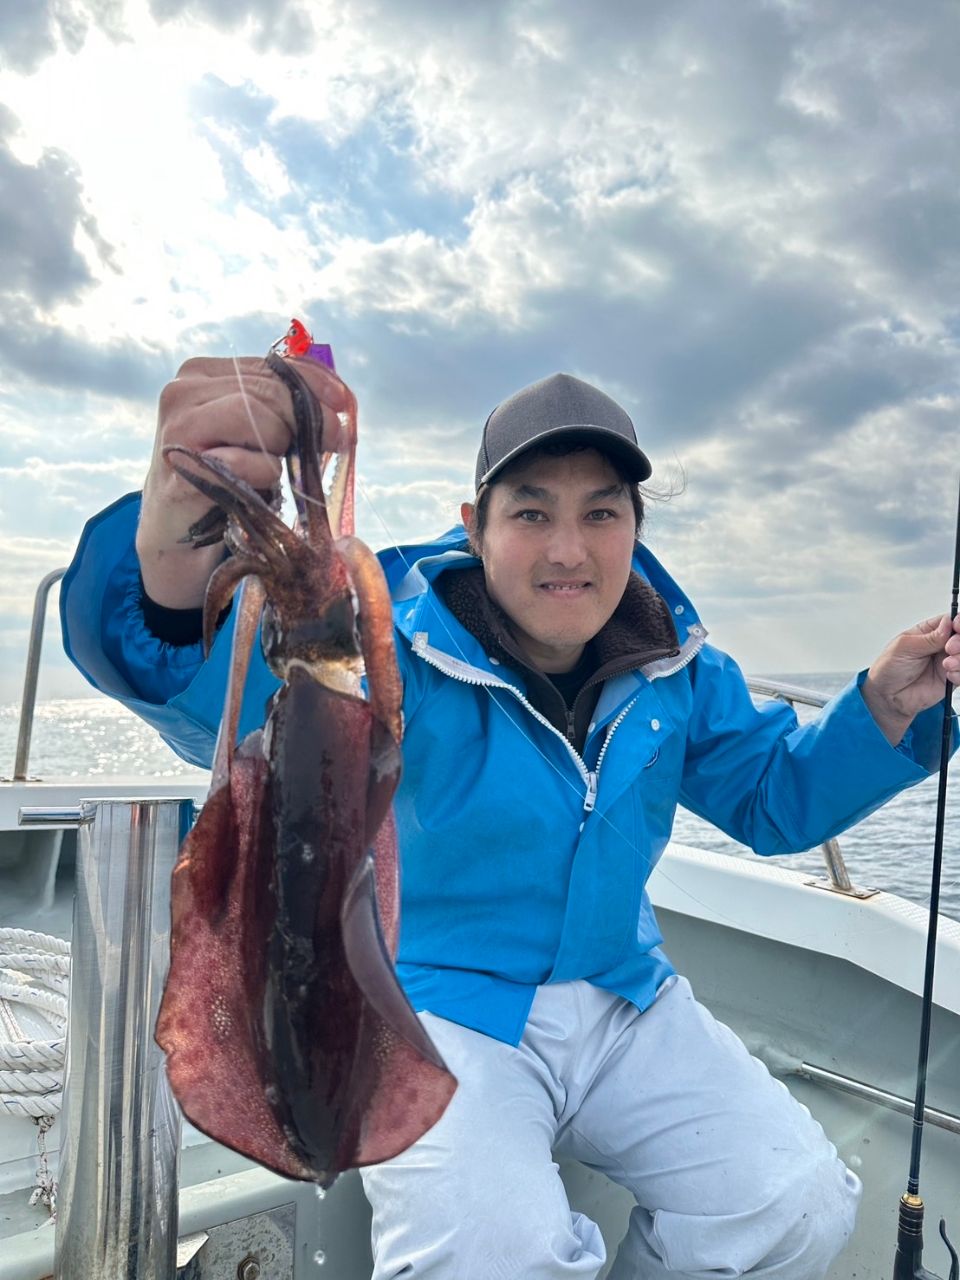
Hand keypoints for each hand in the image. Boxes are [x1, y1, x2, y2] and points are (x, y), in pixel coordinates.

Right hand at [137, 355, 350, 607]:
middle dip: (307, 419)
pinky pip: (241, 462)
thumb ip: (284, 406)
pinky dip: (260, 475)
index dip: (314, 382)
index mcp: (201, 374)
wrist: (176, 529)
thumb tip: (339, 403)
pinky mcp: (181, 468)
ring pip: (258, 418)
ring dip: (279, 450)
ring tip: (271, 472)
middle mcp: (182, 393)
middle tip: (331, 443)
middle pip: (270, 391)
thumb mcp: (255, 432)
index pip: (271, 365)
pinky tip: (254, 489)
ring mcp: (178, 429)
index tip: (343, 403)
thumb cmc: (222, 478)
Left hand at [861, 614, 959, 744]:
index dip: (958, 622)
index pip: (951, 620)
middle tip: (949, 648)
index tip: (957, 626)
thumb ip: (929, 638)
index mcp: (928, 631)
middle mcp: (941, 644)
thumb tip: (948, 624)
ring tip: (946, 665)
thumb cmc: (889, 669)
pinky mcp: (951, 677)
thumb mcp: (904, 647)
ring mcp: (948, 660)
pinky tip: (948, 675)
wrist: (888, 696)